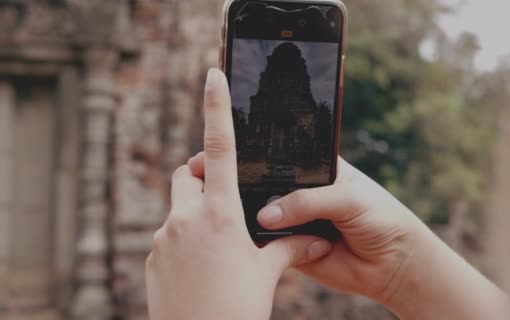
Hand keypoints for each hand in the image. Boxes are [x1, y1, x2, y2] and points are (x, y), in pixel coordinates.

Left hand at [145, 69, 331, 319]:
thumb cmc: (237, 309)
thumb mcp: (266, 273)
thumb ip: (289, 247)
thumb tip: (317, 239)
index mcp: (219, 214)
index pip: (220, 148)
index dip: (217, 107)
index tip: (213, 75)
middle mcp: (185, 218)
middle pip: (187, 176)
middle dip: (201, 178)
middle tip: (224, 200)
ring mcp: (162, 238)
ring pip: (177, 209)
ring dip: (194, 214)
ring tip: (218, 247)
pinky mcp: (152, 258)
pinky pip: (167, 236)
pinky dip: (184, 241)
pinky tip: (202, 269)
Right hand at [254, 160, 508, 318]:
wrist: (393, 265)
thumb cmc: (380, 219)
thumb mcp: (347, 200)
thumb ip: (307, 202)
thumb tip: (266, 215)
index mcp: (316, 169)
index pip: (285, 158)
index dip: (267, 159)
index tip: (247, 161)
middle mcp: (301, 193)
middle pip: (267, 187)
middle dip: (260, 192)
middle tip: (252, 195)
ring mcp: (293, 221)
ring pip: (264, 218)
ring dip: (263, 222)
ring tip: (269, 222)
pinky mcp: (290, 249)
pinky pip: (271, 247)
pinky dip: (270, 247)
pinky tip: (275, 242)